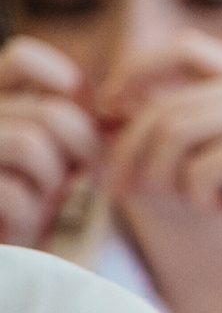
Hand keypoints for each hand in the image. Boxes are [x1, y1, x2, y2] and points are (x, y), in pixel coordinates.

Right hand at [0, 37, 100, 245]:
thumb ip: (74, 124)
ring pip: (32, 145)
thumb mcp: (55, 153)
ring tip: (38, 199)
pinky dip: (28, 213)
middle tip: (73, 178)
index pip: (22, 57)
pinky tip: (17, 222)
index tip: (85, 118)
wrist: (2, 256)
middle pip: (50, 113)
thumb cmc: (25, 199)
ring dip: (51, 181)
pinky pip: (14, 193)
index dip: (66, 83)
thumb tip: (120, 111)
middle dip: (79, 150)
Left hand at [98, 31, 221, 308]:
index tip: (109, 108)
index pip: (185, 48)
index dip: (137, 69)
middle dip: (131, 147)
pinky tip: (219, 209)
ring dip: (160, 175)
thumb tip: (113, 114)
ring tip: (176, 201)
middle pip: (167, 102)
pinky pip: (197, 168)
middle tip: (120, 186)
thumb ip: (194, 128)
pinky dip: (196, 198)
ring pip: (174, 131)